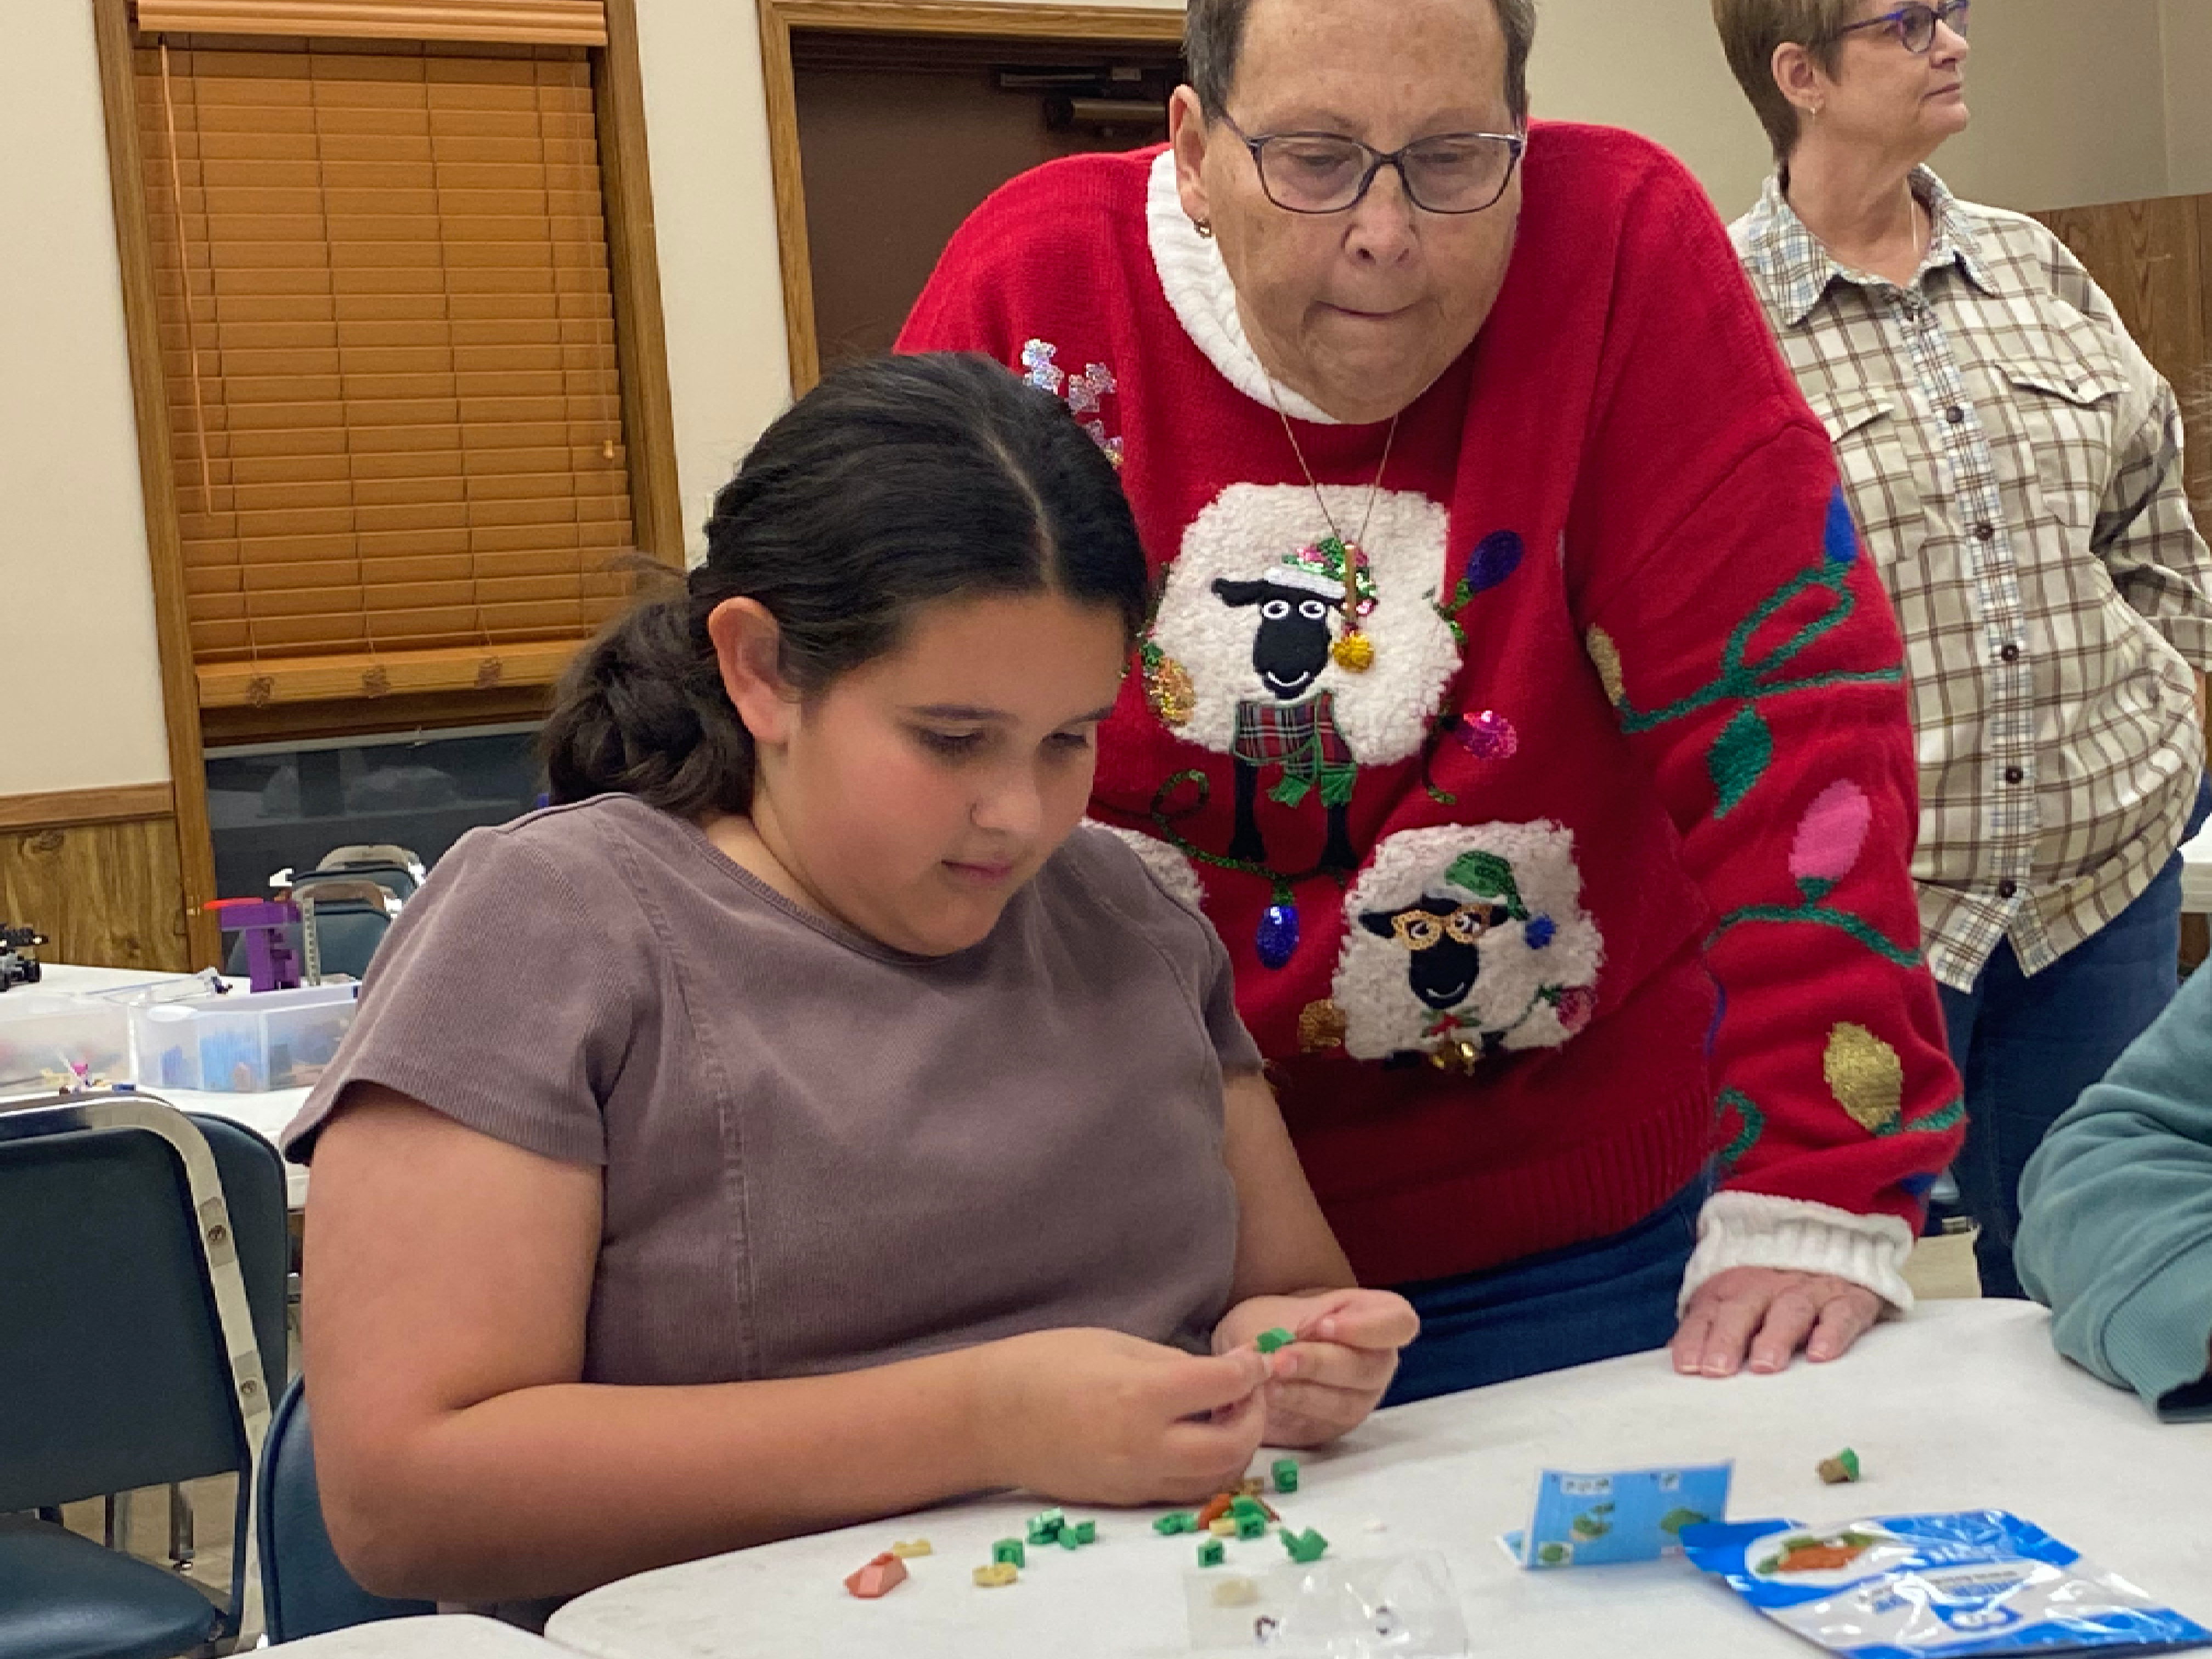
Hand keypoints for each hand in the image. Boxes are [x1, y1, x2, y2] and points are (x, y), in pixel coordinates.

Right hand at [970, 1328, 1272, 1504]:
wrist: (987, 1417)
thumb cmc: (1043, 1365)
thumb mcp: (1113, 1344)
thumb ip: (1171, 1362)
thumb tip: (1218, 1375)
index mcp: (1141, 1396)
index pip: (1224, 1387)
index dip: (1250, 1369)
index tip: (1253, 1357)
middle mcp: (1144, 1446)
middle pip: (1232, 1448)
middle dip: (1254, 1416)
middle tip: (1247, 1390)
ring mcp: (1134, 1480)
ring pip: (1214, 1480)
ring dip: (1235, 1450)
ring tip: (1224, 1415)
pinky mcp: (1122, 1500)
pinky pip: (1182, 1491)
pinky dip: (1204, 1469)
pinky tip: (1195, 1438)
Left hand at [1215, 1289, 1419, 1447]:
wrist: (1265, 1351)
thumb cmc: (1282, 1319)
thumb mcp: (1282, 1310)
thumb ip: (1284, 1327)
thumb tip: (1274, 1349)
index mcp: (1382, 1319)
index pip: (1398, 1323)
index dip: (1365, 1327)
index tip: (1323, 1325)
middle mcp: (1378, 1364)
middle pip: (1366, 1369)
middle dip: (1319, 1364)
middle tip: (1280, 1360)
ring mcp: (1360, 1401)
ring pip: (1343, 1404)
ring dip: (1302, 1394)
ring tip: (1266, 1383)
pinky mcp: (1332, 1429)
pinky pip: (1317, 1426)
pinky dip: (1288, 1413)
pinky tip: (1263, 1401)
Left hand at [1671, 1267, 1884, 1376]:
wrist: (1832, 1249)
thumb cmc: (1773, 1298)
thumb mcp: (1737, 1307)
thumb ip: (1708, 1333)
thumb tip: (1682, 1366)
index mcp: (1732, 1289)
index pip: (1706, 1313)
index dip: (1693, 1338)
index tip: (1687, 1366)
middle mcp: (1767, 1287)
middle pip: (1742, 1309)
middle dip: (1728, 1338)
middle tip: (1718, 1369)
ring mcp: (1808, 1291)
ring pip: (1789, 1310)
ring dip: (1775, 1336)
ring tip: (1764, 1365)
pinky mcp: (1848, 1300)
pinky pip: (1841, 1313)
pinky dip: (1831, 1332)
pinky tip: (1820, 1354)